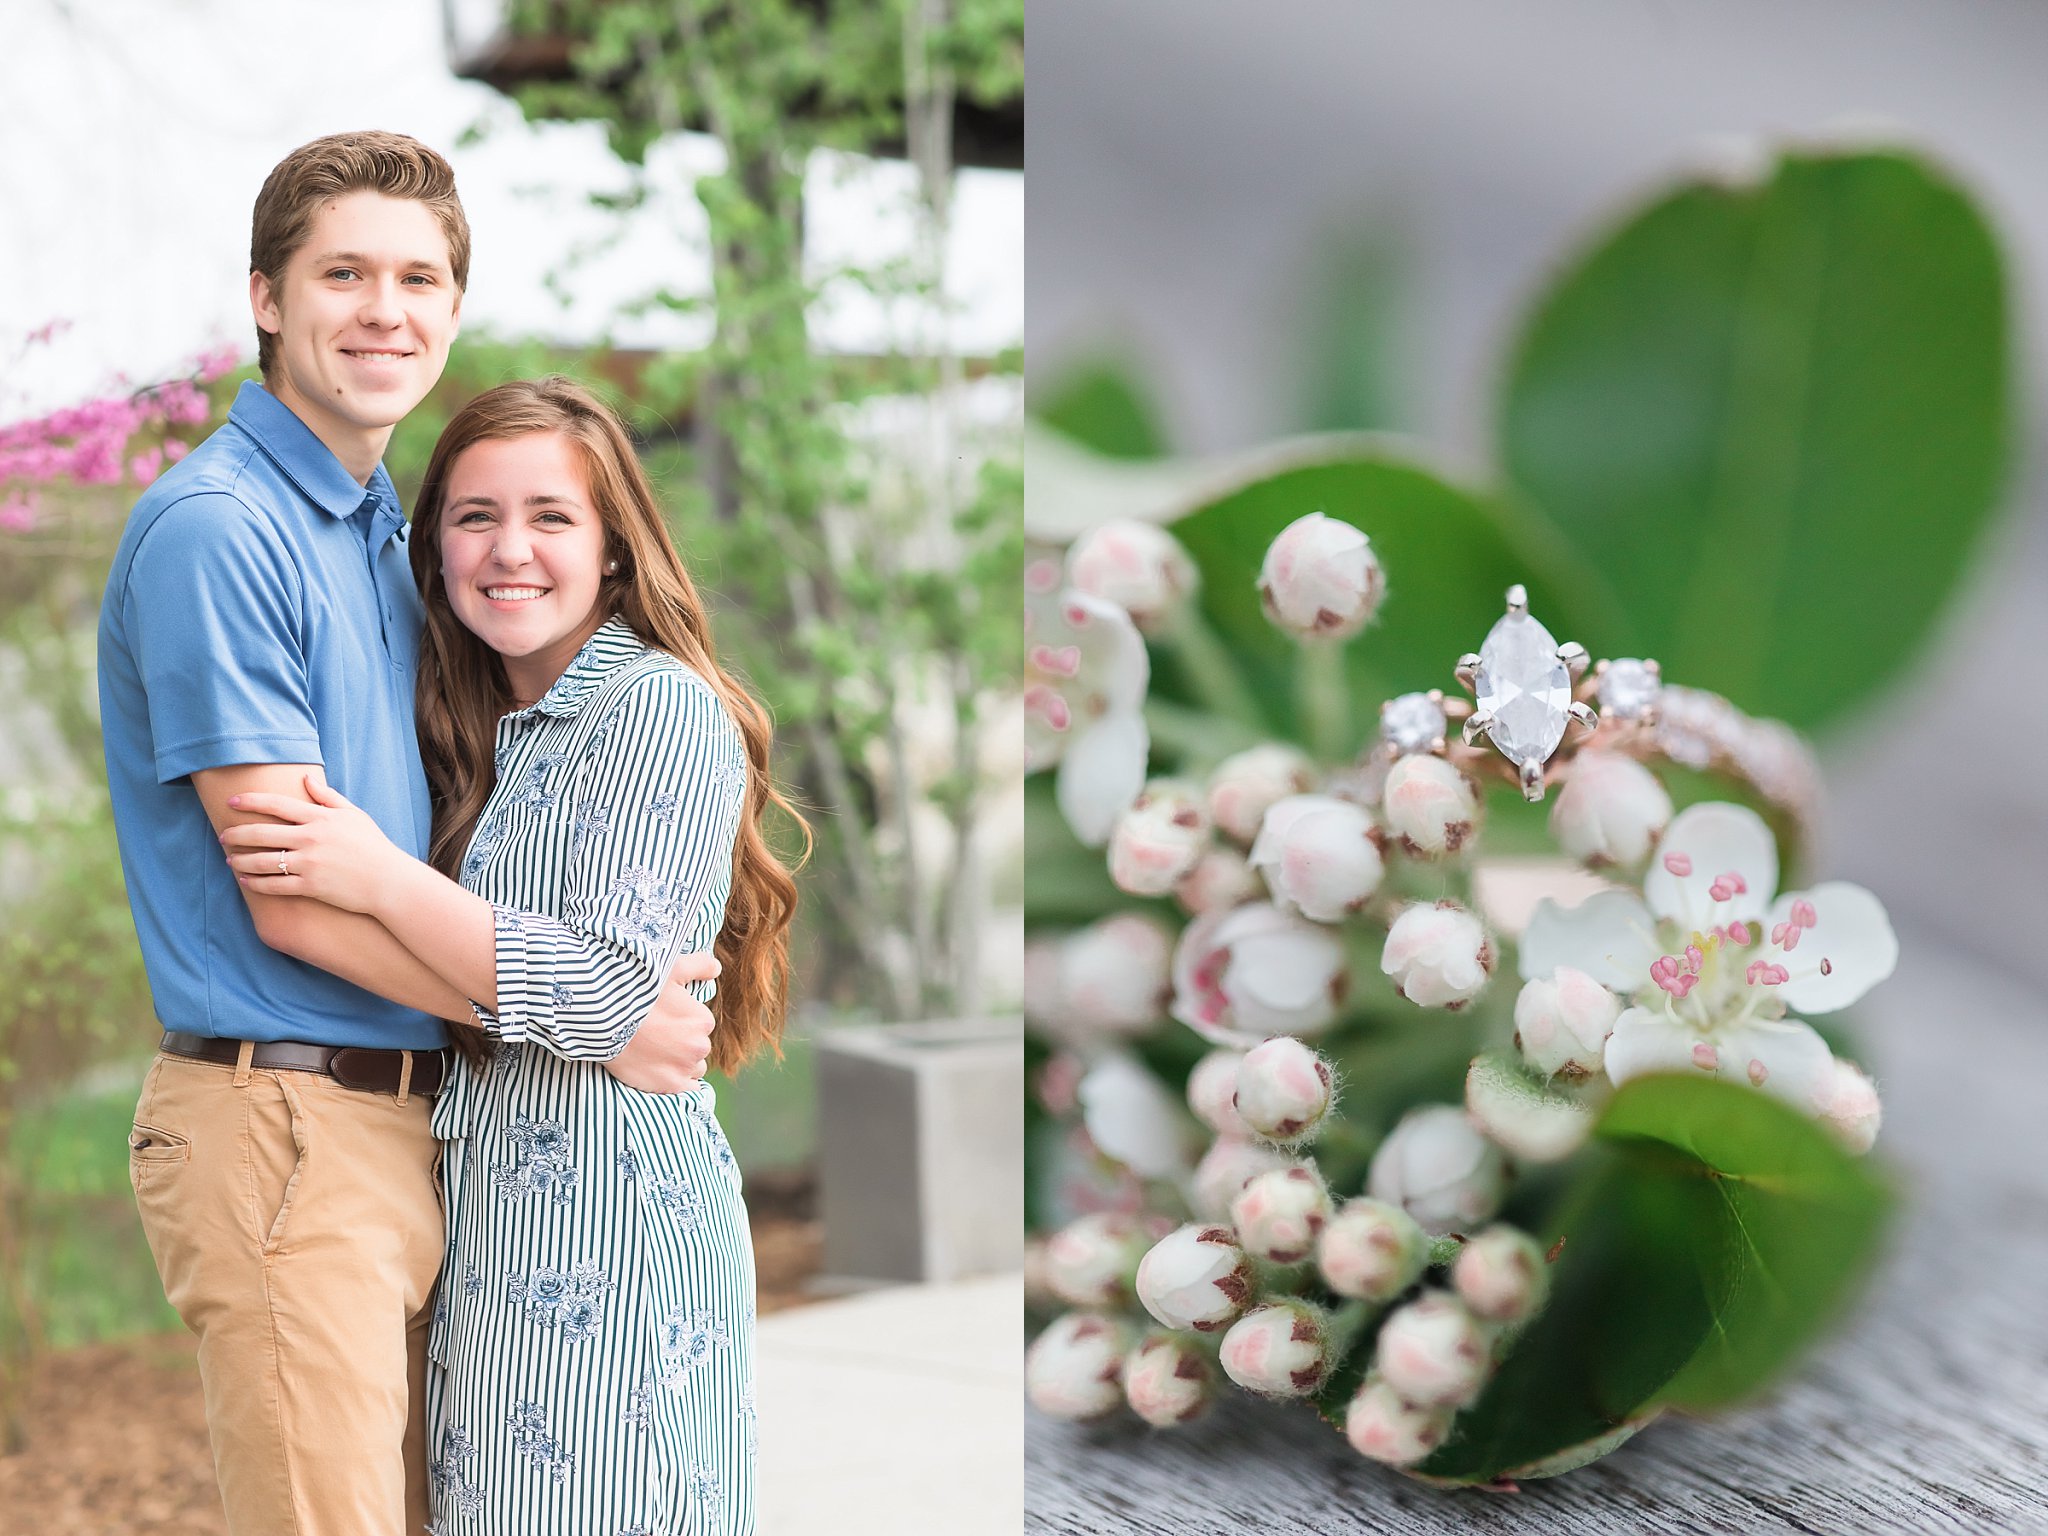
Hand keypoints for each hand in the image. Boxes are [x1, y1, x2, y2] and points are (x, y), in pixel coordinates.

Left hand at [220, 776, 405, 915]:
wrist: (389, 881)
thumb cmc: (373, 846)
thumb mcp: (354, 815)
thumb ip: (328, 797)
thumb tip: (306, 779)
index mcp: (320, 818)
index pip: (277, 804)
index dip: (250, 801)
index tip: (232, 801)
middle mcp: (311, 838)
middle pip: (261, 832)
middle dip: (236, 833)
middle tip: (224, 835)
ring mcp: (310, 863)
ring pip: (262, 860)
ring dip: (240, 860)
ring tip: (230, 859)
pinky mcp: (310, 886)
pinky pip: (274, 885)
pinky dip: (255, 883)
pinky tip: (245, 880)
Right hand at [603, 950, 720, 1093]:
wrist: (603, 1019)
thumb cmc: (636, 990)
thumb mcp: (671, 968)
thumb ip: (699, 965)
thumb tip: (716, 967)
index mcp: (703, 1020)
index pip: (700, 1024)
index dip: (681, 1021)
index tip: (662, 1018)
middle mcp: (700, 1046)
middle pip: (697, 1046)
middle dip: (682, 1041)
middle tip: (656, 1035)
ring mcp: (684, 1068)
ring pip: (692, 1067)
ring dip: (680, 1062)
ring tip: (655, 1052)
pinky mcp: (669, 1086)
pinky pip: (686, 1089)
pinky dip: (677, 1081)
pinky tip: (661, 1071)